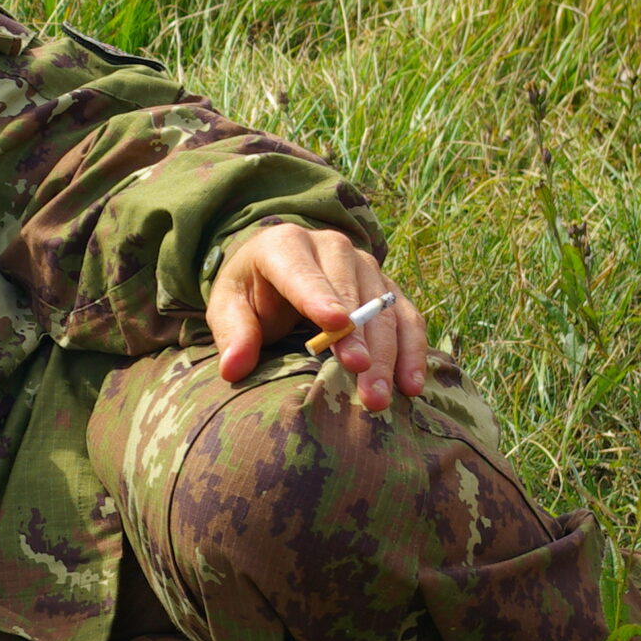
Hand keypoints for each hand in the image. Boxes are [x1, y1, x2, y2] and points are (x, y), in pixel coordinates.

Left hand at [208, 223, 427, 410]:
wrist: (275, 270)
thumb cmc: (250, 290)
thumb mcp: (228, 305)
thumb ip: (233, 333)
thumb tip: (233, 369)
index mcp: (285, 244)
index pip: (302, 272)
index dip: (319, 296)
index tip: (335, 323)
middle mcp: (331, 247)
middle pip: (351, 293)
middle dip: (357, 338)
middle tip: (359, 376)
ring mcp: (365, 266)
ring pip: (383, 309)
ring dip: (386, 354)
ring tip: (380, 397)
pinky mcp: (386, 288)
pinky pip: (407, 317)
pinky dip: (412, 351)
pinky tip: (410, 385)